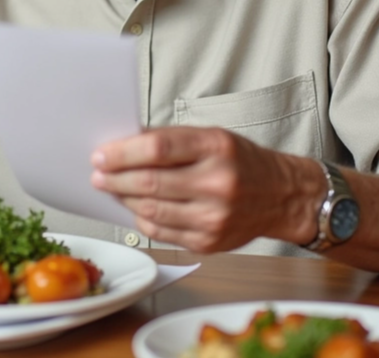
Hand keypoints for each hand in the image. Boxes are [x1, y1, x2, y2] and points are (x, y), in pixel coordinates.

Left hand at [90, 126, 313, 252]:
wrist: (282, 195)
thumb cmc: (240, 161)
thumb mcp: (211, 137)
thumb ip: (169, 140)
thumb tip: (122, 145)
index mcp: (216, 147)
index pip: (157, 149)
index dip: (122, 153)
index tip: (101, 154)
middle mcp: (217, 183)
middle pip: (150, 182)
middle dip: (115, 178)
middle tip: (96, 174)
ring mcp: (214, 217)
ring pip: (151, 210)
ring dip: (123, 199)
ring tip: (111, 188)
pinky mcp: (208, 242)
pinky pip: (161, 232)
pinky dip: (142, 218)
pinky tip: (135, 207)